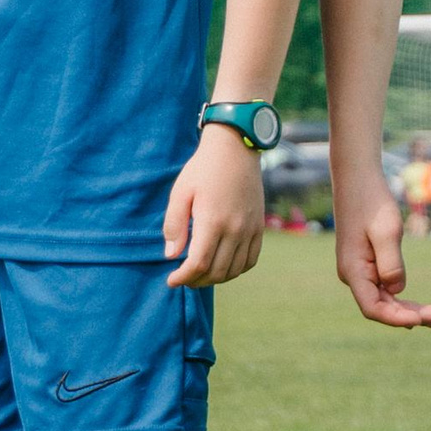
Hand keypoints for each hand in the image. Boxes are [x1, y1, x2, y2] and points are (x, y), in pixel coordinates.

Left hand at [163, 124, 266, 287]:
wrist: (235, 150)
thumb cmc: (202, 169)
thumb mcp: (180, 192)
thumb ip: (174, 225)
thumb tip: (171, 255)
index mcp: (213, 220)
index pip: (199, 263)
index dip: (184, 277)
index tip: (171, 280)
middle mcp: (235, 229)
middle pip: (217, 271)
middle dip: (196, 281)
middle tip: (183, 279)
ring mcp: (250, 229)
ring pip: (234, 270)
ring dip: (215, 279)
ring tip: (200, 275)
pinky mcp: (259, 227)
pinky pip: (251, 260)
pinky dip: (236, 270)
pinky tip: (222, 267)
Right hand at [334, 190, 430, 328]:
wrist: (357, 180)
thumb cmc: (372, 201)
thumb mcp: (387, 231)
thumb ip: (392, 263)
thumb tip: (397, 290)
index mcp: (353, 270)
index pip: (373, 308)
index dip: (398, 318)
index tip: (424, 319)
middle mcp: (352, 275)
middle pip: (380, 307)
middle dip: (410, 316)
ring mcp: (358, 270)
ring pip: (383, 299)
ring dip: (408, 310)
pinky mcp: (366, 263)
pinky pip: (383, 287)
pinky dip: (401, 297)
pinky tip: (419, 306)